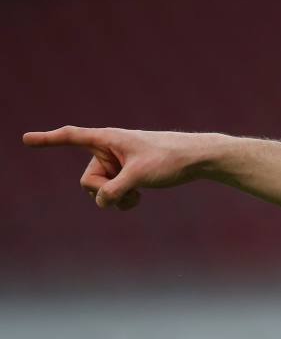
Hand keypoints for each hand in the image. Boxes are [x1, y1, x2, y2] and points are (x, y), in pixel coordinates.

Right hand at [23, 126, 210, 210]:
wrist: (197, 159)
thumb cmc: (170, 159)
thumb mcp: (139, 175)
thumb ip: (115, 190)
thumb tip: (102, 201)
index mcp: (108, 139)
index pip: (72, 137)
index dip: (48, 140)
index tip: (26, 139)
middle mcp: (108, 149)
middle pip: (88, 181)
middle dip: (104, 190)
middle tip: (130, 186)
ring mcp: (117, 163)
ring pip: (100, 191)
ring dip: (117, 198)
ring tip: (139, 193)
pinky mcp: (126, 174)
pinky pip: (113, 194)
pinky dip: (123, 200)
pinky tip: (140, 197)